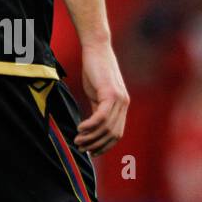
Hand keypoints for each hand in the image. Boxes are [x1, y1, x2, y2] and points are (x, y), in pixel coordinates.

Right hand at [75, 40, 128, 155]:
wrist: (96, 49)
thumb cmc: (94, 70)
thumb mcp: (97, 94)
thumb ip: (98, 110)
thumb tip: (92, 128)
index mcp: (122, 106)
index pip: (117, 134)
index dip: (104, 146)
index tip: (91, 152)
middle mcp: (124, 104)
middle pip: (112, 134)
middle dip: (96, 145)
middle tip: (80, 147)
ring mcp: (119, 99)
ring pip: (106, 128)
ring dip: (90, 137)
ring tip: (77, 140)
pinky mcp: (110, 93)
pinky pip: (101, 117)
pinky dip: (90, 126)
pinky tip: (80, 128)